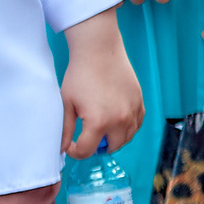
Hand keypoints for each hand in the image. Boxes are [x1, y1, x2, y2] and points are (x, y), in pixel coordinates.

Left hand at [59, 10, 145, 157]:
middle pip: (112, 148)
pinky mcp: (140, 101)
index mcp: (98, 122)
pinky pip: (137, 124)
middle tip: (88, 137)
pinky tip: (116, 121)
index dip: (76, 151)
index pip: (88, 151)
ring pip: (128, 138)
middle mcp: (120, 120)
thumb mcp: (67, 104)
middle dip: (97, 147)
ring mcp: (133, 111)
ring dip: (114, 139)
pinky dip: (128, 128)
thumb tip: (63, 148)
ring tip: (102, 130)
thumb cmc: (80, 75)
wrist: (100, 51)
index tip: (71, 144)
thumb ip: (66, 130)